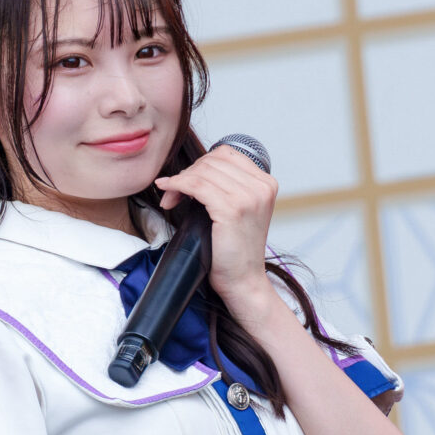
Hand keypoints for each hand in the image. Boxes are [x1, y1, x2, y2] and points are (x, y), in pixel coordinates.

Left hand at [155, 144, 281, 313]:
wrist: (243, 281)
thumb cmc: (235, 250)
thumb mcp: (238, 211)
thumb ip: (225, 187)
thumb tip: (192, 170)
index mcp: (266, 183)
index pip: (226, 154)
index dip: (200, 164)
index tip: (185, 182)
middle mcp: (262, 186)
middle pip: (213, 160)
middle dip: (188, 173)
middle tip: (172, 192)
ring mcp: (249, 197)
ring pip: (202, 171)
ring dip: (179, 181)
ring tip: (170, 198)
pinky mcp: (232, 209)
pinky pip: (196, 185)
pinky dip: (177, 185)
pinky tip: (168, 192)